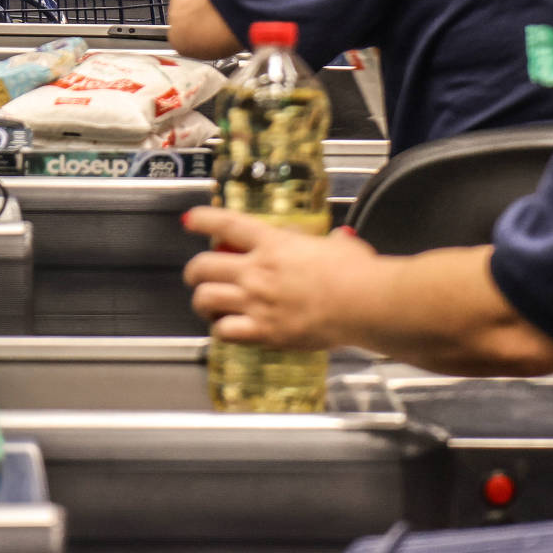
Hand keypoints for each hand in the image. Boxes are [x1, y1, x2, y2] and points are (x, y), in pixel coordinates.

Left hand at [182, 207, 379, 348]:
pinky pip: (225, 332)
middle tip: (197, 276)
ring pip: (205, 300)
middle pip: (202, 267)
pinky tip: (228, 329)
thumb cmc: (356, 272)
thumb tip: (336, 242)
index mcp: (274, 243)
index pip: (226, 225)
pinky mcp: (264, 332)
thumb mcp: (339, 245)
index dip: (202, 220)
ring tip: (208, 306)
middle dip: (193, 272)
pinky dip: (221, 331)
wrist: (363, 303)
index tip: (189, 220)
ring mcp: (256, 302)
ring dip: (202, 302)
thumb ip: (328, 243)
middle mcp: (257, 270)